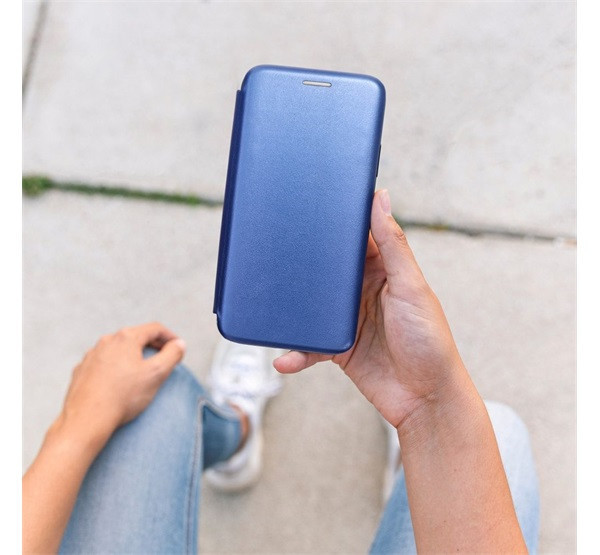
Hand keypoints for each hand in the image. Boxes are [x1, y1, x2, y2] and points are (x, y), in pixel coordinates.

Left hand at [55, 322, 185, 446]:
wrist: (86, 419)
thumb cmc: (122, 397)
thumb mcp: (156, 374)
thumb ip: (172, 355)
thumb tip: (179, 344)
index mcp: (126, 338)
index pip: (155, 329)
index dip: (170, 336)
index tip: (178, 347)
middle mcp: (106, 342)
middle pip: (135, 336)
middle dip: (152, 345)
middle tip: (164, 357)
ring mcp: (91, 356)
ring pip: (118, 349)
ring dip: (132, 355)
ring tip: (141, 370)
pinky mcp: (82, 371)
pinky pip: (103, 363)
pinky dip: (115, 367)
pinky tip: (119, 382)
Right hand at [273, 190, 466, 430]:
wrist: (425, 399)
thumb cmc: (429, 341)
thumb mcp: (410, 286)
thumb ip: (393, 244)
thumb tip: (381, 198)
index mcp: (384, 270)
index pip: (358, 238)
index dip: (339, 221)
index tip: (315, 202)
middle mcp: (364, 292)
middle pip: (330, 270)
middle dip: (307, 260)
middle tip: (279, 243)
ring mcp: (349, 320)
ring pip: (314, 306)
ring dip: (295, 306)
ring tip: (269, 298)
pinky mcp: (338, 348)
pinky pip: (310, 345)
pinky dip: (296, 351)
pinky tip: (283, 356)